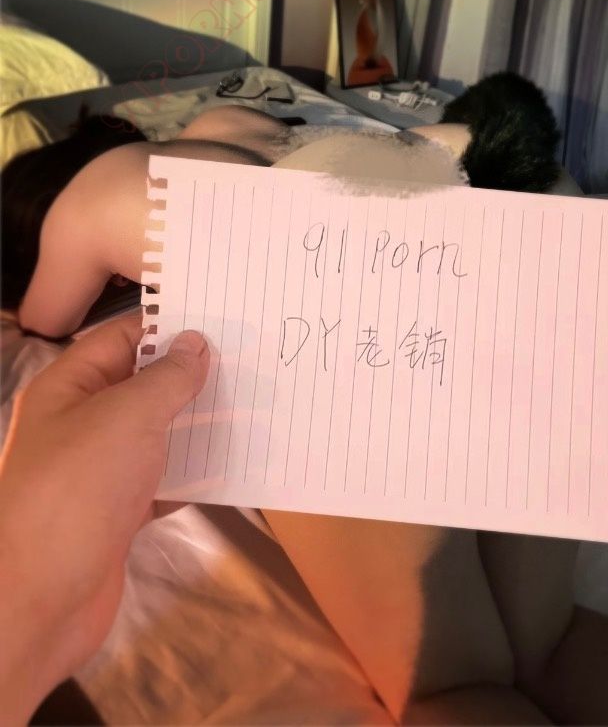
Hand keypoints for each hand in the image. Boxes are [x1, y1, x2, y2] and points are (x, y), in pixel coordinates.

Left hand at [0, 313, 208, 723]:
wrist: (41, 600)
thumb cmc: (77, 491)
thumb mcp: (126, 417)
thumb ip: (166, 377)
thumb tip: (195, 345)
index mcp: (68, 387)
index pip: (121, 338)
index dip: (168, 327)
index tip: (222, 322)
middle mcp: (81, 423)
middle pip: (142, 385)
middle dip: (190, 377)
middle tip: (249, 363)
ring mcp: (99, 471)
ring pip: (156, 434)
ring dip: (197, 425)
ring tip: (251, 408)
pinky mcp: (117, 513)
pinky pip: (162, 480)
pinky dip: (193, 474)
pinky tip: (231, 466)